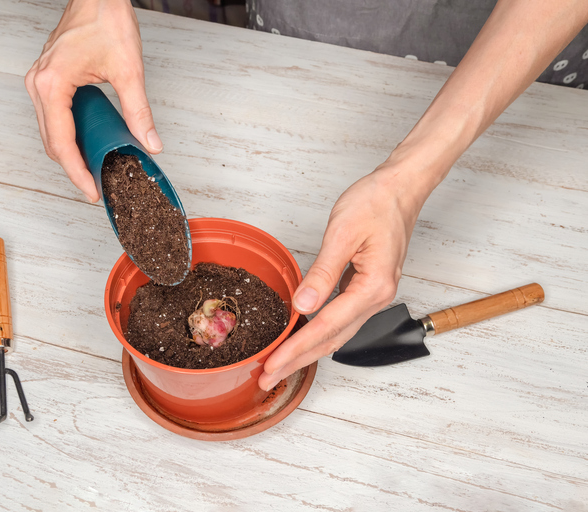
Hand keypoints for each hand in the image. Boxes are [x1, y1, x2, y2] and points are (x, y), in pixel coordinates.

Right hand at [25, 0, 161, 201]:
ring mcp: (39, 81)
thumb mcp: (129, 70)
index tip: (91, 192)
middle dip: (73, 169)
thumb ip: (139, 111)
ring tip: (93, 171)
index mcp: (52, 85)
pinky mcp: (47, 79)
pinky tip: (87, 145)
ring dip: (69, 154)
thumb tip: (150, 142)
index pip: (61, 144)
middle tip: (96, 187)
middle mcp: (38, 85)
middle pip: (51, 142)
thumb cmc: (106, 19)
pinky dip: (68, 136)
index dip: (77, 173)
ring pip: (49, 132)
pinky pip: (52, 117)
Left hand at [258, 165, 426, 390]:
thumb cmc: (376, 203)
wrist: (401, 189)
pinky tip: (304, 338)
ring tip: (281, 364)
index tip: (272, 365)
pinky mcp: (367, 288)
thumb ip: (322, 273)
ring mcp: (373, 295)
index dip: (296, 349)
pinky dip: (319, 333)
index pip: (326, 327)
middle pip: (332, 340)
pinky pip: (341, 319)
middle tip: (268, 378)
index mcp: (372, 287)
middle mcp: (376, 297)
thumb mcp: (343, 234)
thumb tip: (303, 306)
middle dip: (298, 361)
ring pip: (337, 333)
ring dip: (307, 350)